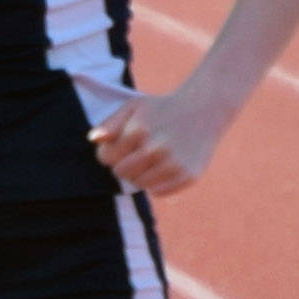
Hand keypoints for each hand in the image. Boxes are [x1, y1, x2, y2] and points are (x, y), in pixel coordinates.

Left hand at [89, 89, 219, 194]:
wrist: (205, 109)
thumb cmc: (163, 109)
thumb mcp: (135, 107)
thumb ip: (111, 123)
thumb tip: (94, 140)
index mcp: (139, 130)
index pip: (107, 158)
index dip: (109, 153)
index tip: (120, 146)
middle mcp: (157, 149)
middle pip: (122, 173)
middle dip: (125, 164)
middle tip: (138, 152)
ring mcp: (174, 164)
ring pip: (140, 184)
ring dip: (141, 174)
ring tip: (153, 157)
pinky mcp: (188, 176)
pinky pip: (158, 191)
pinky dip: (158, 182)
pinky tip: (165, 165)